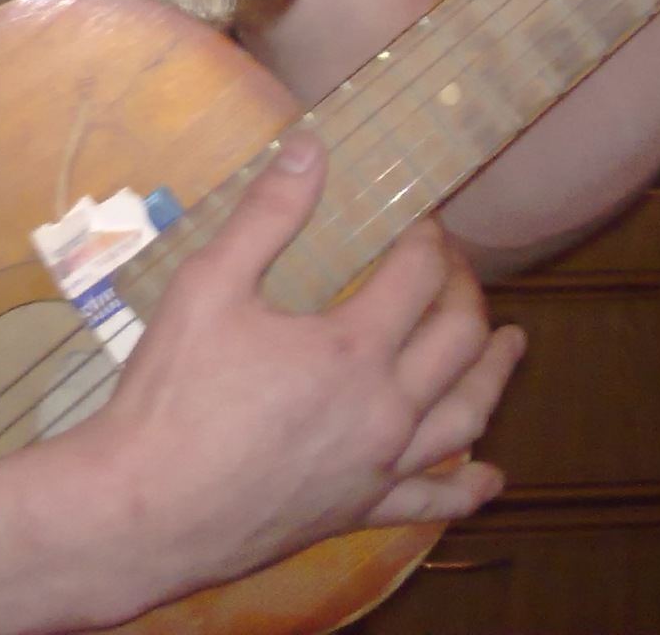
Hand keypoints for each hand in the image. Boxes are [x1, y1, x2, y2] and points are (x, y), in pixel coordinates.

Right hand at [81, 133, 525, 604]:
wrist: (148, 509)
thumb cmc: (173, 395)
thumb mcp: (209, 286)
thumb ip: (266, 216)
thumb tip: (309, 148)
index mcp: (352, 347)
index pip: (416, 277)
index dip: (426, 241)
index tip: (422, 221)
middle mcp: (385, 408)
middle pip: (456, 340)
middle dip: (463, 292)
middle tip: (455, 267)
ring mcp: (378, 466)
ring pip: (464, 416)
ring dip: (493, 374)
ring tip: (511, 345)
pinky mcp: (360, 512)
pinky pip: (431, 500)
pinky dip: (468, 487)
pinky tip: (491, 479)